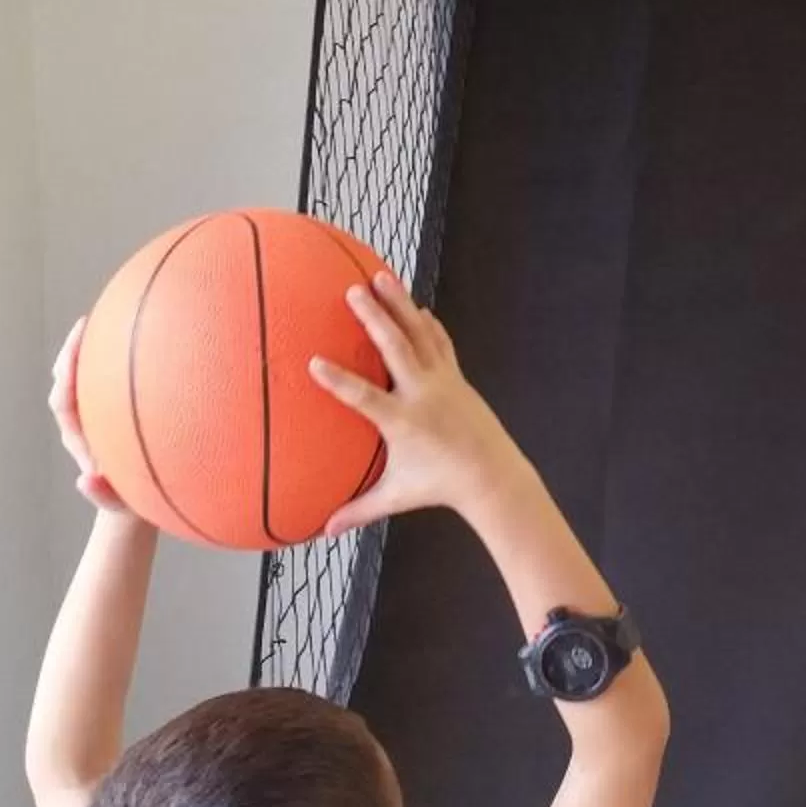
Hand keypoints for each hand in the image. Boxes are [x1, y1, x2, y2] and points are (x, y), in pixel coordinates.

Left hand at [46, 320, 131, 513]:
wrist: (138, 499)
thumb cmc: (128, 500)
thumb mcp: (118, 503)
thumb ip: (103, 495)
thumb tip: (84, 481)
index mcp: (78, 436)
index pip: (63, 400)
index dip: (66, 376)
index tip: (72, 353)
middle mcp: (82, 420)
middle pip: (66, 380)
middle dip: (71, 352)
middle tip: (86, 324)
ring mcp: (96, 412)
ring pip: (84, 375)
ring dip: (89, 350)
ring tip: (103, 321)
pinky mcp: (112, 408)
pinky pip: (107, 378)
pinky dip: (111, 359)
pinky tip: (133, 339)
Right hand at [308, 275, 528, 534]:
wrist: (491, 474)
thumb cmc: (438, 486)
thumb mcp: (395, 496)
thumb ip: (358, 508)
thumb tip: (323, 530)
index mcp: (403, 422)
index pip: (364, 397)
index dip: (338, 380)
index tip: (314, 362)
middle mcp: (423, 394)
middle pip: (395, 348)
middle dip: (373, 317)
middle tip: (352, 291)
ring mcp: (443, 381)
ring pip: (418, 334)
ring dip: (399, 304)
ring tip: (381, 276)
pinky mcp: (456, 376)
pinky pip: (438, 341)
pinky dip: (426, 323)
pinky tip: (415, 305)